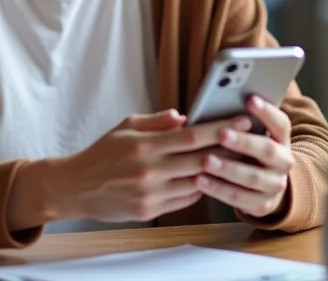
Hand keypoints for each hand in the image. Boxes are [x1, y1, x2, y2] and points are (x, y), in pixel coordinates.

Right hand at [8, 109, 252, 229]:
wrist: (77, 186)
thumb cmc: (103, 152)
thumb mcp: (126, 126)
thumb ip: (157, 121)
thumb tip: (183, 116)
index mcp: (145, 145)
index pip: (191, 136)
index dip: (219, 128)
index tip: (239, 120)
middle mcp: (150, 171)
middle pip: (200, 160)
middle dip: (228, 149)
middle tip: (250, 140)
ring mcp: (151, 194)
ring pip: (196, 183)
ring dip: (218, 172)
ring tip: (237, 160)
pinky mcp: (150, 211)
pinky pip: (184, 200)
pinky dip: (199, 189)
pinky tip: (210, 179)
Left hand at [195, 95, 293, 218]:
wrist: (265, 185)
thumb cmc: (248, 148)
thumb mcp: (250, 133)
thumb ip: (237, 119)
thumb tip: (214, 102)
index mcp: (281, 138)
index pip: (280, 123)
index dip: (267, 112)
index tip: (250, 99)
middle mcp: (284, 162)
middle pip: (268, 151)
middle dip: (244, 142)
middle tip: (222, 134)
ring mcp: (275, 185)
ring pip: (253, 178)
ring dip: (228, 168)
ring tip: (205, 160)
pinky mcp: (261, 204)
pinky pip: (239, 198)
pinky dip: (218, 188)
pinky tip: (200, 179)